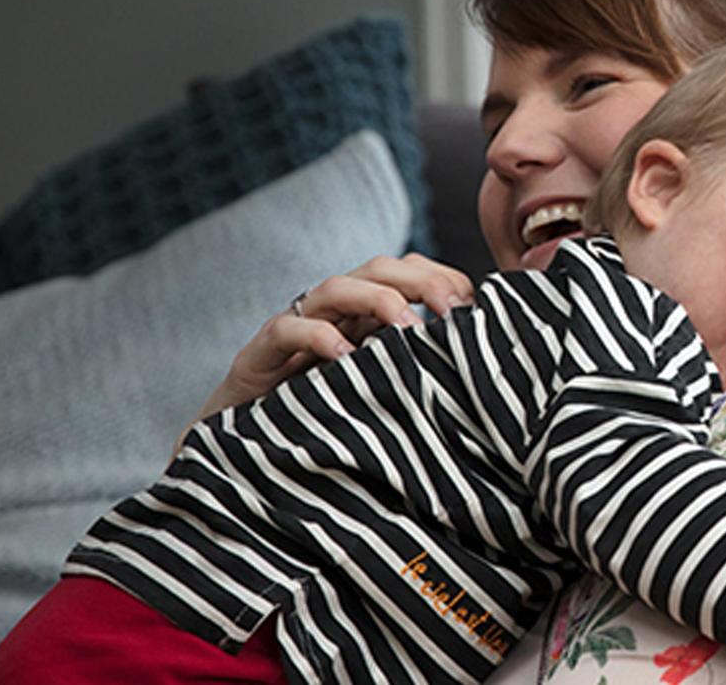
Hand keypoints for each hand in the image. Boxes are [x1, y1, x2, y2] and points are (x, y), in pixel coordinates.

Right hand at [187, 253, 475, 424]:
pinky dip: (318, 336)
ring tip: (410, 328)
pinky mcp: (260, 354)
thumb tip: (482, 383)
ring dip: (377, 299)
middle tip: (452, 309)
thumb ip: (417, 376)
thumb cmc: (323, 423)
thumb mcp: (379, 395)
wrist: (243, 455)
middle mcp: (334, 314)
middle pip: (379, 269)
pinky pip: (288, 329)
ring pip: (336, 288)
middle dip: (420, 280)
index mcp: (367, 317)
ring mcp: (296, 328)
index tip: (474, 307)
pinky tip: (346, 357)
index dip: (443, 278)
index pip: (408, 272)